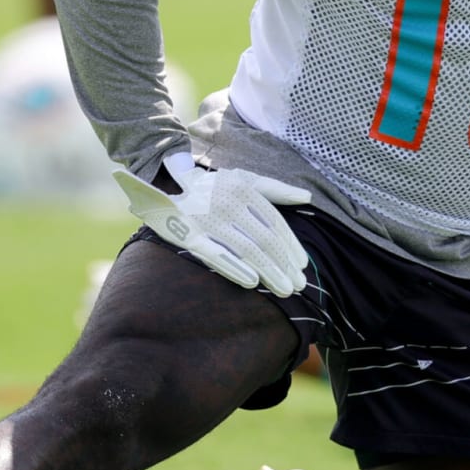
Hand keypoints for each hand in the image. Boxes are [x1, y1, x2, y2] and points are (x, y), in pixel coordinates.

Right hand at [112, 156, 310, 295]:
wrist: (162, 187)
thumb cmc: (212, 187)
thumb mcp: (243, 179)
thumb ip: (276, 188)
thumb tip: (307, 196)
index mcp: (243, 188)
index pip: (275, 222)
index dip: (291, 245)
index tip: (302, 265)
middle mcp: (227, 201)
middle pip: (264, 238)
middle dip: (284, 264)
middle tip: (298, 285)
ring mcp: (207, 218)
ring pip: (246, 249)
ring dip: (269, 272)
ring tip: (284, 290)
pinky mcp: (188, 234)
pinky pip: (216, 254)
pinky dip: (235, 268)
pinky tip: (252, 282)